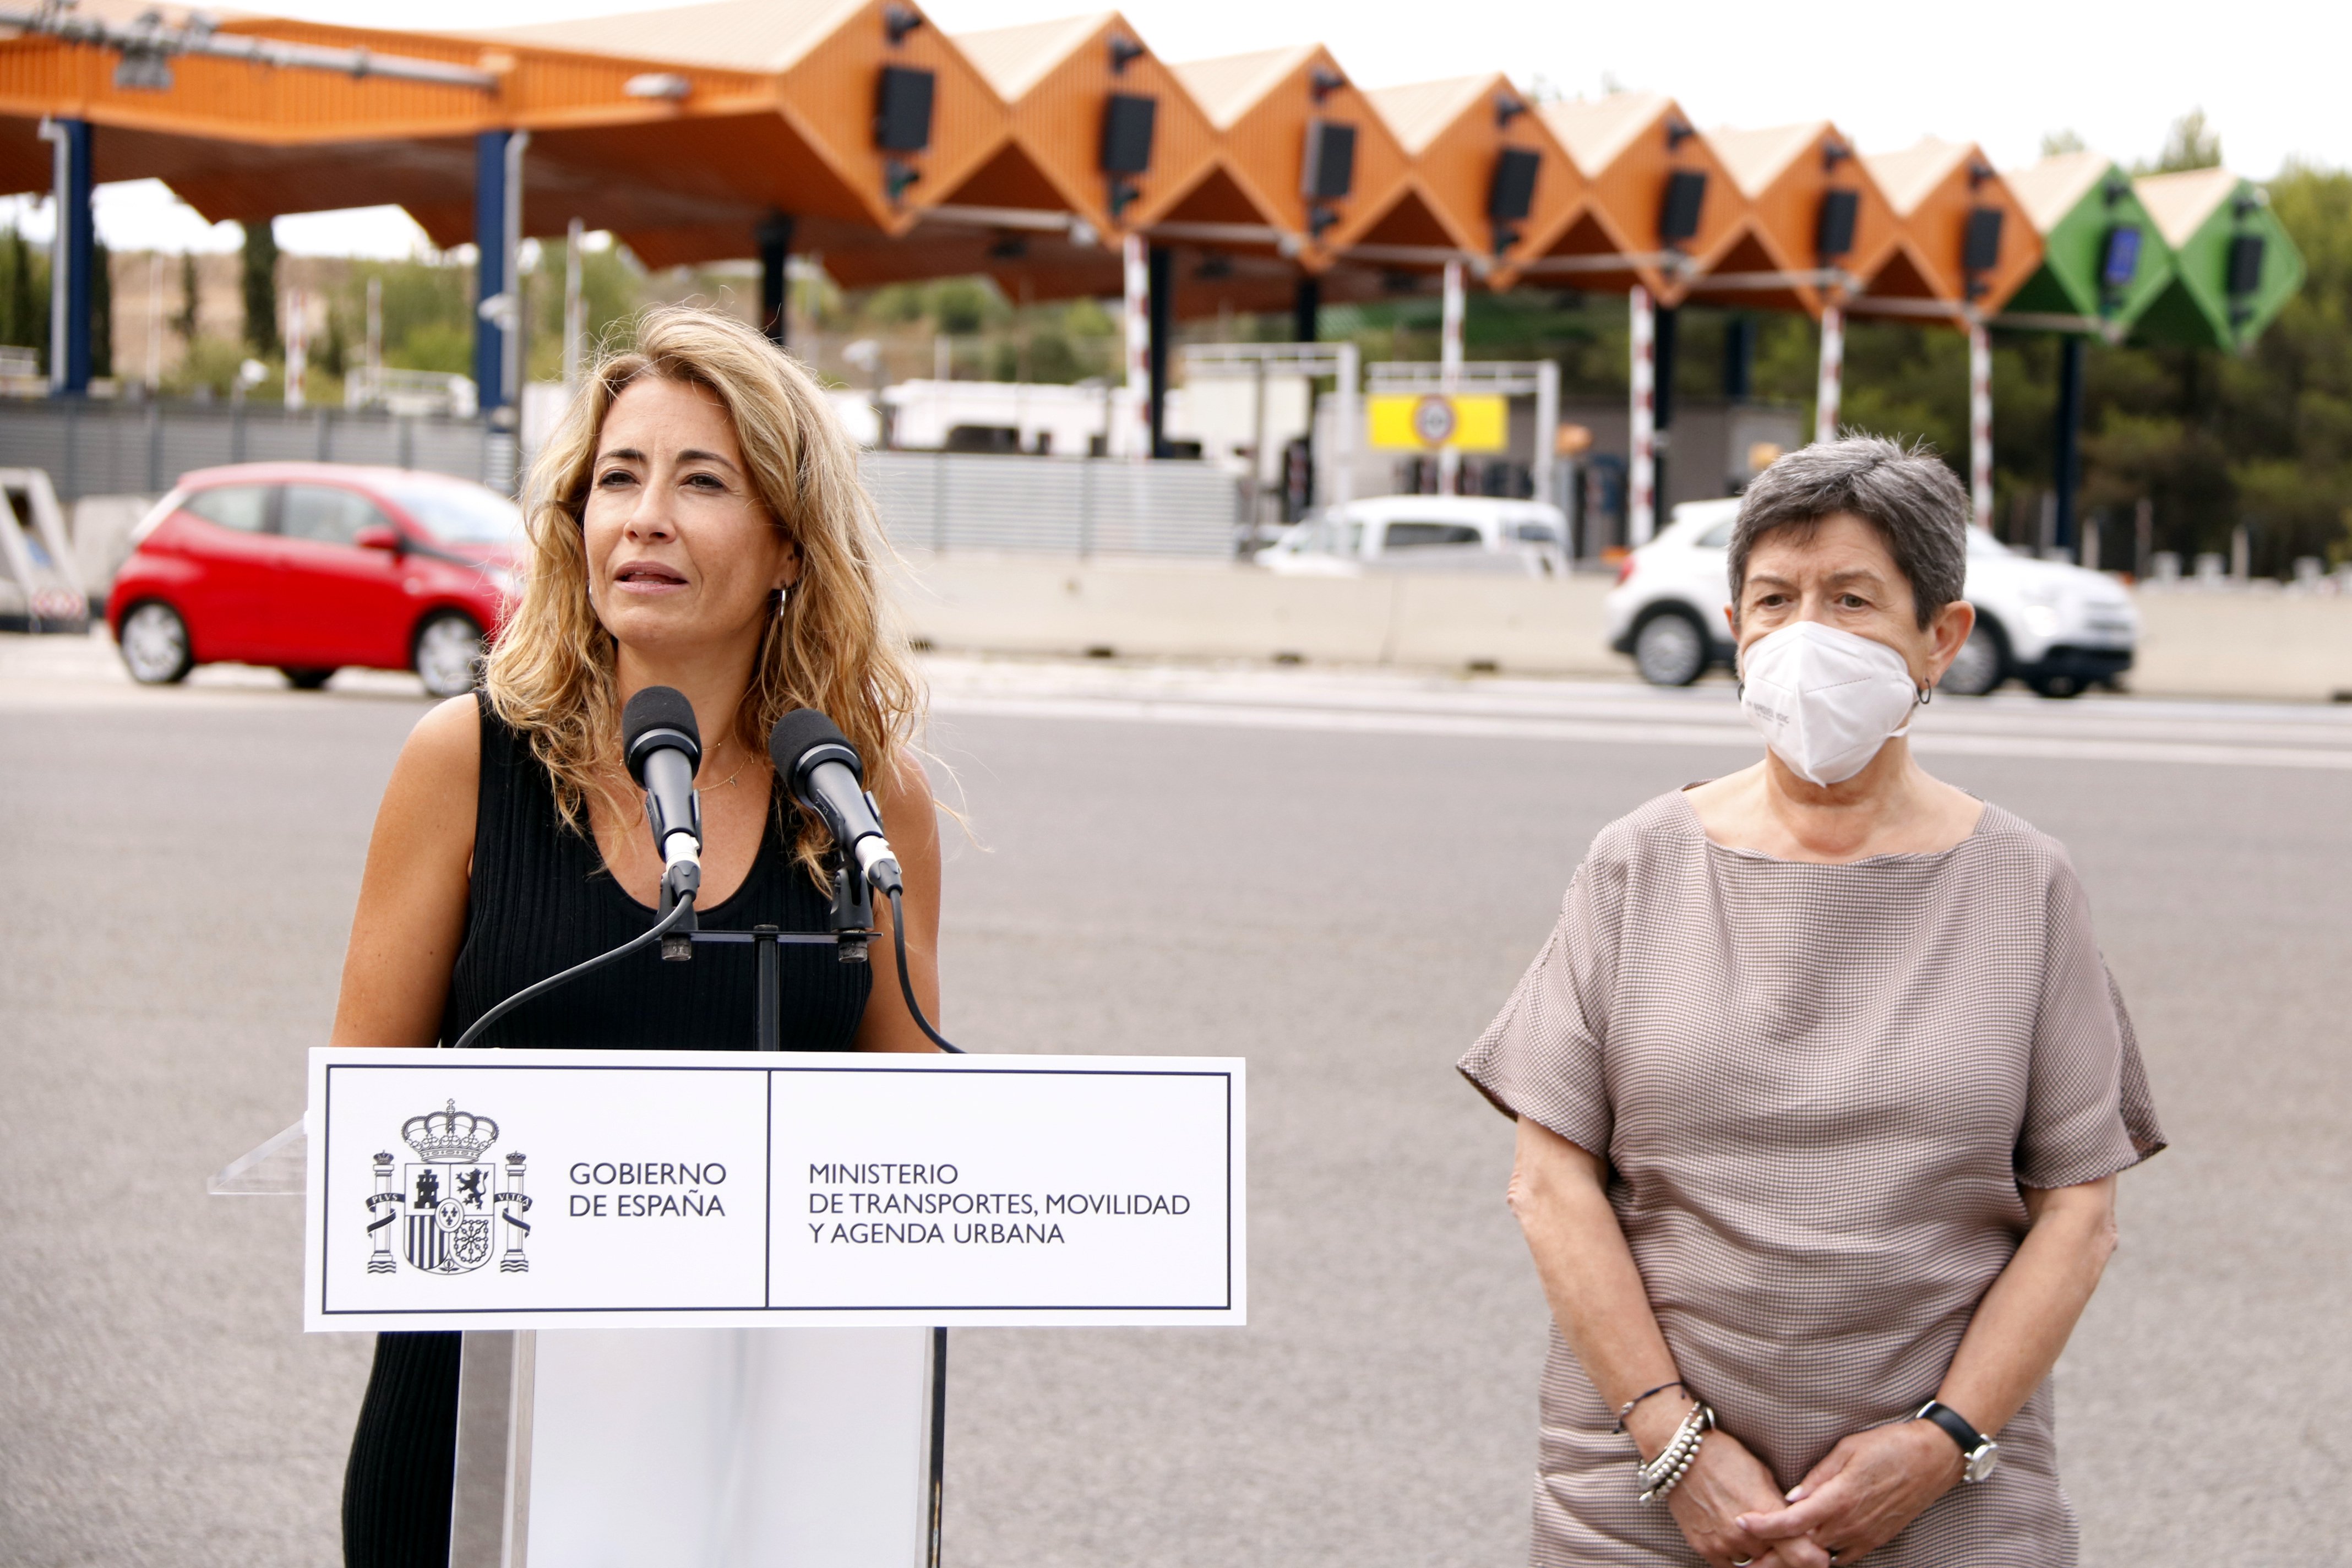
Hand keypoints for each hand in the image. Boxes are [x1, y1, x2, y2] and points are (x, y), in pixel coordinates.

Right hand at [1628, 1404, 1828, 1567]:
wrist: (1681, 1454)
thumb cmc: (1725, 1456)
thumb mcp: (1762, 1475)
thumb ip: (1780, 1506)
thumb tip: (1798, 1525)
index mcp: (1766, 1511)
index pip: (1802, 1553)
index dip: (1815, 1558)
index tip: (1820, 1556)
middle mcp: (1747, 1533)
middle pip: (1779, 1560)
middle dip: (1785, 1553)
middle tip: (1785, 1543)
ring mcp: (1724, 1542)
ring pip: (1755, 1564)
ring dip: (1761, 1555)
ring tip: (1759, 1538)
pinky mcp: (1705, 1547)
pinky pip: (1731, 1566)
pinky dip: (1738, 1557)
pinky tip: (1739, 1543)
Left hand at [1735, 1420, 1962, 1562]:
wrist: (1932, 1460)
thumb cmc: (1888, 1447)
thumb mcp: (1846, 1450)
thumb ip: (1817, 1477)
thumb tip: (1791, 1498)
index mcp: (1838, 1500)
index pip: (1792, 1521)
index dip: (1764, 1526)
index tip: (1742, 1523)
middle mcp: (1849, 1525)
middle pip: (1802, 1548)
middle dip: (1773, 1551)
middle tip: (1747, 1552)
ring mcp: (1864, 1536)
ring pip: (1821, 1557)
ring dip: (1797, 1558)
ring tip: (1771, 1554)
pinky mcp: (1876, 1541)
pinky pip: (1842, 1557)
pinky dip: (1822, 1556)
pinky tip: (1808, 1549)